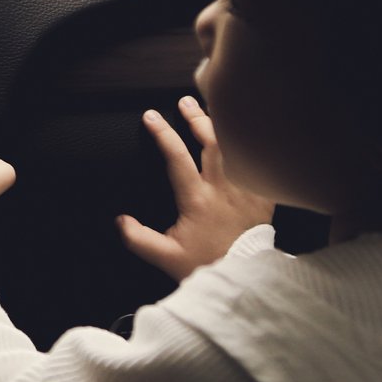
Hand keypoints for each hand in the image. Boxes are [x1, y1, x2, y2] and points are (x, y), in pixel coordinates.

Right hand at [116, 96, 272, 281]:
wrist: (246, 278)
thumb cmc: (207, 265)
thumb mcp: (166, 256)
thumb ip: (138, 239)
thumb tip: (119, 221)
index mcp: (198, 199)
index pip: (177, 156)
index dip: (163, 133)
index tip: (151, 117)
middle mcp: (223, 189)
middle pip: (212, 141)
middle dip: (196, 118)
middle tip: (184, 103)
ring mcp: (246, 190)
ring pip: (235, 148)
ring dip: (221, 127)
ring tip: (210, 112)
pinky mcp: (263, 197)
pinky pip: (259, 164)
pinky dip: (251, 147)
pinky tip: (246, 138)